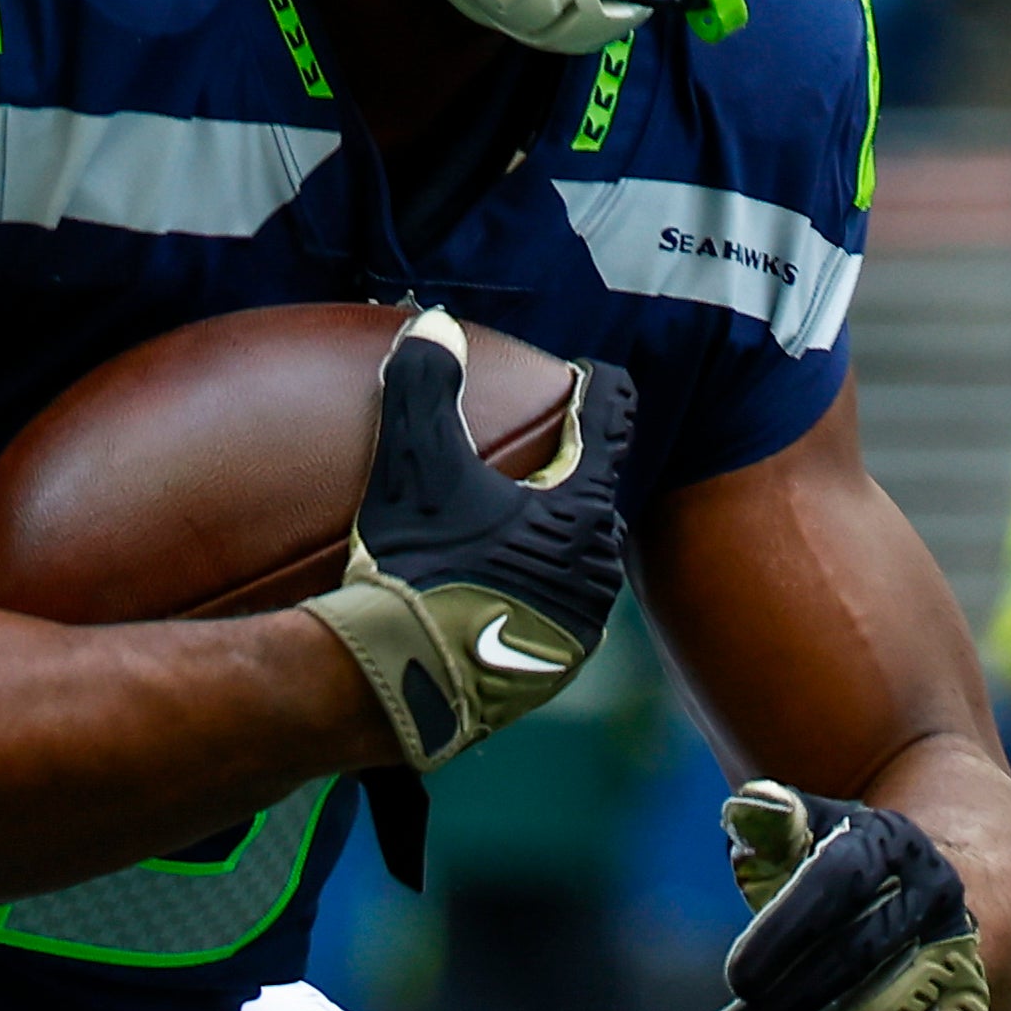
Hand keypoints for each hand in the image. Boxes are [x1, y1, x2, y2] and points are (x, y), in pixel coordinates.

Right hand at [296, 308, 632, 770]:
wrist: (399, 685)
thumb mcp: (415, 468)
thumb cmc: (416, 570)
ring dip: (546, 532)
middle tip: (523, 448)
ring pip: (574, 554)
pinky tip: (484, 583)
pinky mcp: (553, 670)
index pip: (611, 418)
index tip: (575, 373)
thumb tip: (435, 325)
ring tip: (499, 520)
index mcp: (584, 510)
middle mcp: (599, 568)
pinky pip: (551, 605)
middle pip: (593, 490)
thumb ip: (425, 387)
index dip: (594, 385)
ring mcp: (581, 625)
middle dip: (564, 465)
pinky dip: (527, 584)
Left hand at [707, 780, 991, 1010]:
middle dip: (784, 1009)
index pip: (840, 884)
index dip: (788, 932)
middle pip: (858, 961)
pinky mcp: (967, 1010)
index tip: (735, 981)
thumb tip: (748, 809)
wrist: (972, 887)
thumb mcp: (822, 829)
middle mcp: (937, 897)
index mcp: (893, 843)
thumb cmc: (859, 866)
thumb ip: (776, 821)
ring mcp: (959, 957)